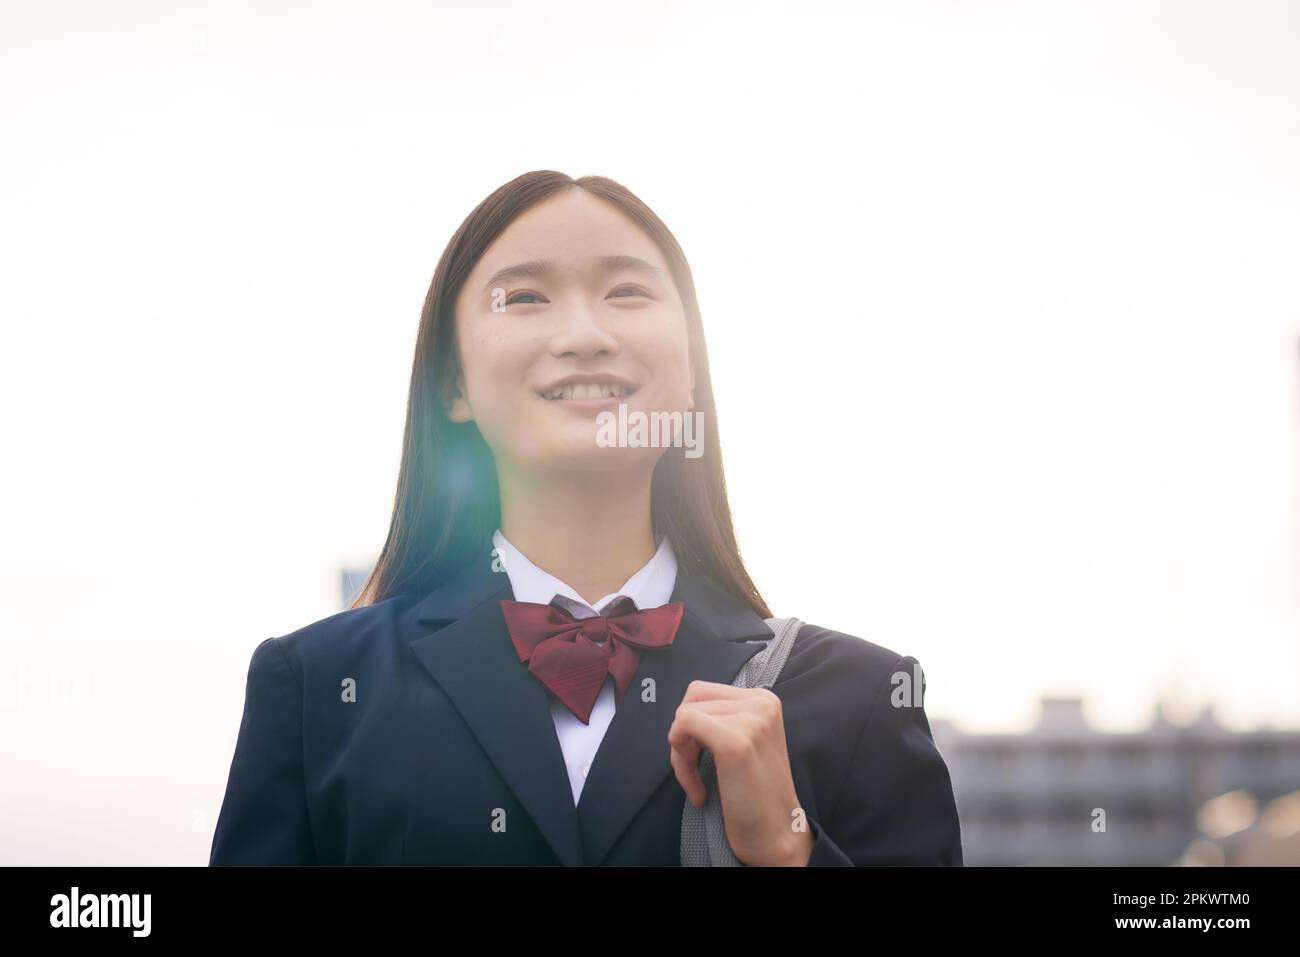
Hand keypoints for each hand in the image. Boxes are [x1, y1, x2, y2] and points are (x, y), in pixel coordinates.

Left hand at [667, 680, 813, 865]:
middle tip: (695, 771)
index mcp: (764, 699)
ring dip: (681, 754)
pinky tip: (697, 790)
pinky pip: (682, 727)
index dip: (692, 725)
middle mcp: (762, 702)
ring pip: (683, 715)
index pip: (702, 692)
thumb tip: (682, 709)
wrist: (775, 835)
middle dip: (684, 737)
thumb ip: (722, 717)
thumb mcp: (745, 740)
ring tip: (697, 783)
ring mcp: (751, 719)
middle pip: (691, 700)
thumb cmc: (754, 794)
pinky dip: (680, 763)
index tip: (701, 758)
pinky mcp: (735, 741)